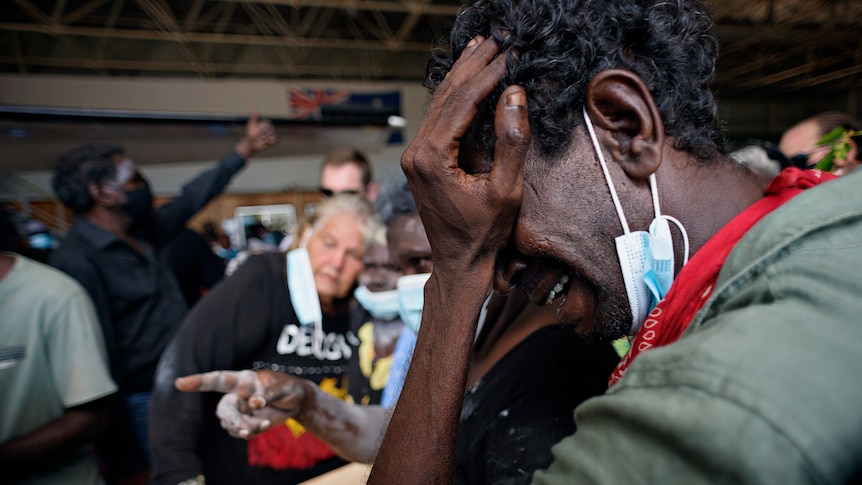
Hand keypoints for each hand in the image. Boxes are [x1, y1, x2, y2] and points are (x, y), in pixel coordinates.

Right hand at [175, 369, 306, 438]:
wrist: (297, 401)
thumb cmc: (289, 387)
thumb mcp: (283, 387)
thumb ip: (268, 393)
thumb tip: (253, 402)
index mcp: (243, 380)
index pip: (218, 379)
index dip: (198, 382)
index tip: (179, 383)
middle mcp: (237, 395)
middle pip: (223, 410)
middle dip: (232, 421)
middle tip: (244, 431)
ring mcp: (240, 410)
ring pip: (230, 424)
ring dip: (244, 428)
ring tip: (264, 424)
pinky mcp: (246, 422)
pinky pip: (241, 431)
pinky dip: (252, 431)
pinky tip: (265, 425)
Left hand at [234, 109, 277, 158]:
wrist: (251, 144)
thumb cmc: (250, 134)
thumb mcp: (251, 124)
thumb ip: (254, 117)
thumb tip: (254, 108)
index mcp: (266, 124)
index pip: (268, 126)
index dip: (263, 130)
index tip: (258, 132)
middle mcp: (269, 129)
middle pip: (271, 131)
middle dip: (264, 135)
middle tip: (258, 137)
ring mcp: (272, 135)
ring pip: (273, 136)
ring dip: (266, 139)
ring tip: (261, 141)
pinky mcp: (273, 141)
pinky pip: (276, 140)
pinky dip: (271, 141)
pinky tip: (265, 143)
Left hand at [400, 36, 529, 280]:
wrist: (458, 262)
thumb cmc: (483, 233)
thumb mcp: (505, 190)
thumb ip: (511, 142)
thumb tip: (513, 95)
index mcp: (431, 159)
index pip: (461, 103)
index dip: (487, 76)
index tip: (509, 55)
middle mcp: (415, 153)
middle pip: (445, 96)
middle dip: (471, 66)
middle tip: (494, 40)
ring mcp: (414, 156)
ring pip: (438, 104)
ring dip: (460, 75)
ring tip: (479, 48)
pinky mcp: (419, 160)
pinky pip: (436, 118)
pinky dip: (453, 96)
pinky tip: (465, 80)